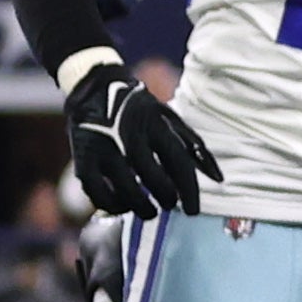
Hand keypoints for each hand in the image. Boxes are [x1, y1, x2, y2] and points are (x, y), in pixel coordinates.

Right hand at [61, 56, 217, 217]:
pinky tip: (122, 206)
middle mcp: (130, 138)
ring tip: (149, 212)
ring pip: (126, 190)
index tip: (194, 210)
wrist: (94, 89)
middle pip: (154, 179)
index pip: (179, 164)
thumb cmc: (140, 110)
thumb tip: (219, 179)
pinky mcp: (83, 160)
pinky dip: (112, 205)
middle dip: (166, 198)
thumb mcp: (170, 119)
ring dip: (141, 208)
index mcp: (155, 126)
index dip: (189, 191)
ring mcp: (104, 150)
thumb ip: (195, 148)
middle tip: (169, 204)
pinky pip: (97, 193)